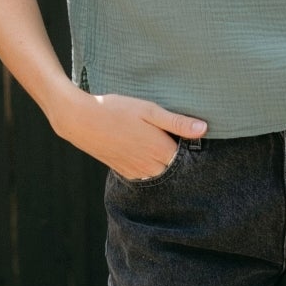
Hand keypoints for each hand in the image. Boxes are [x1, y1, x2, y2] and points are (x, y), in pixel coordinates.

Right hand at [54, 90, 207, 179]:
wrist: (81, 121)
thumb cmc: (116, 110)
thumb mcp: (149, 110)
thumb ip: (177, 122)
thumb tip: (204, 128)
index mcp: (160, 150)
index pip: (187, 157)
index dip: (190, 146)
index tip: (191, 136)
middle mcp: (150, 166)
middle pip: (175, 167)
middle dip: (178, 156)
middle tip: (173, 137)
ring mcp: (136, 171)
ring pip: (160, 173)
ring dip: (163, 162)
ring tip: (158, 143)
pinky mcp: (124, 172)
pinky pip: (144, 175)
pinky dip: (149, 166)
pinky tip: (144, 151)